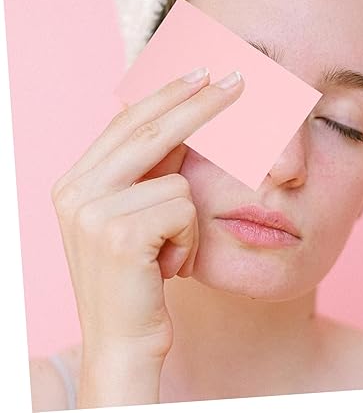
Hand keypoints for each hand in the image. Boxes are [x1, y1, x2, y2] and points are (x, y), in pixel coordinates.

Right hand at [50, 67, 243, 405]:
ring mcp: (92, 210)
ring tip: (170, 252)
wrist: (124, 341)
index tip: (200, 72)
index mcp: (76, 181)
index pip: (127, 122)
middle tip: (238, 78)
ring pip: (177, 180)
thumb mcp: (139, 216)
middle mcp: (74, 189)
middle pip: (149, 128)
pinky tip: (168, 267)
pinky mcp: (119, 234)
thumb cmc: (141, 277)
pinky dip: (189, 240)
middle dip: (199, 101)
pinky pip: (184, 210)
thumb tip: (188, 122)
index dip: (166, 94)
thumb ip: (152, 171)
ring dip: (188, 220)